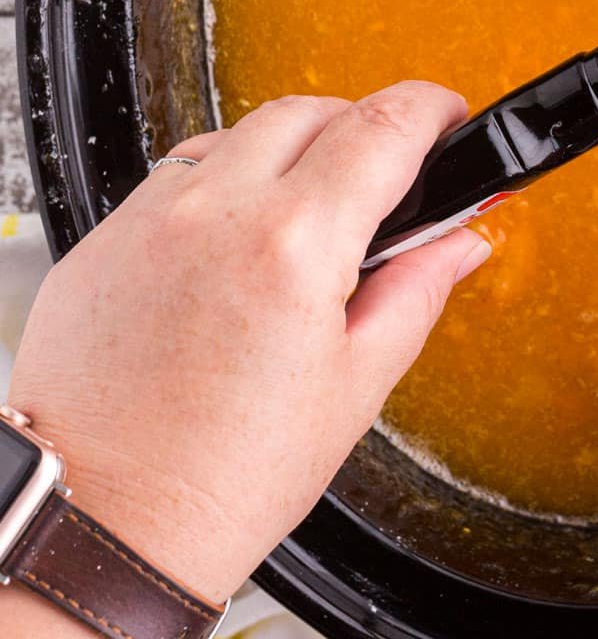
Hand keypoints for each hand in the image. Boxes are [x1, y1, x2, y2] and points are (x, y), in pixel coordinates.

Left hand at [8, 82, 489, 604]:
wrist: (100, 530)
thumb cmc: (220, 481)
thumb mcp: (353, 389)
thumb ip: (415, 292)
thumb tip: (457, 243)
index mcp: (293, 245)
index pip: (382, 126)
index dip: (431, 108)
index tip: (446, 117)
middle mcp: (213, 212)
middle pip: (308, 112)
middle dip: (360, 128)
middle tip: (386, 182)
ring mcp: (148, 219)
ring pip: (235, 136)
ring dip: (285, 156)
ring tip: (306, 227)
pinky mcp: (101, 240)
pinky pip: (174, 179)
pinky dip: (219, 191)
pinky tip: (234, 253)